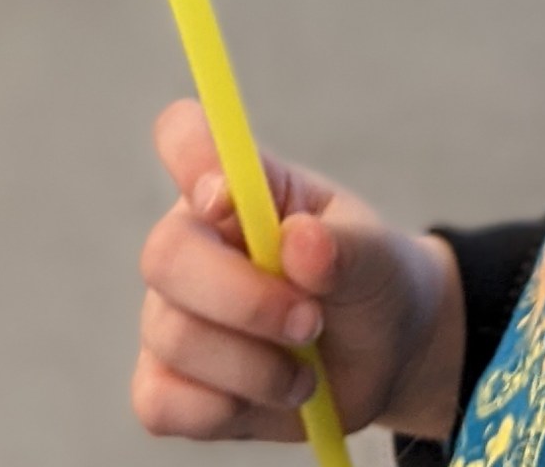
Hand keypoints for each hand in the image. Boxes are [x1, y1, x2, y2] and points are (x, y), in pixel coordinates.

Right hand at [133, 99, 463, 443]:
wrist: (384, 355)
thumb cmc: (371, 280)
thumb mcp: (378, 256)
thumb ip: (344, 247)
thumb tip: (300, 242)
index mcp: (238, 188)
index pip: (181, 135)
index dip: (191, 158)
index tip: (231, 196)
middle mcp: (193, 242)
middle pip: (164, 255)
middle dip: (244, 299)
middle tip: (310, 321)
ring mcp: (172, 314)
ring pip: (174, 335)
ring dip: (256, 366)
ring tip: (307, 372)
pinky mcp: (167, 384)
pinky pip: (160, 401)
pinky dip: (222, 409)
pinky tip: (270, 397)